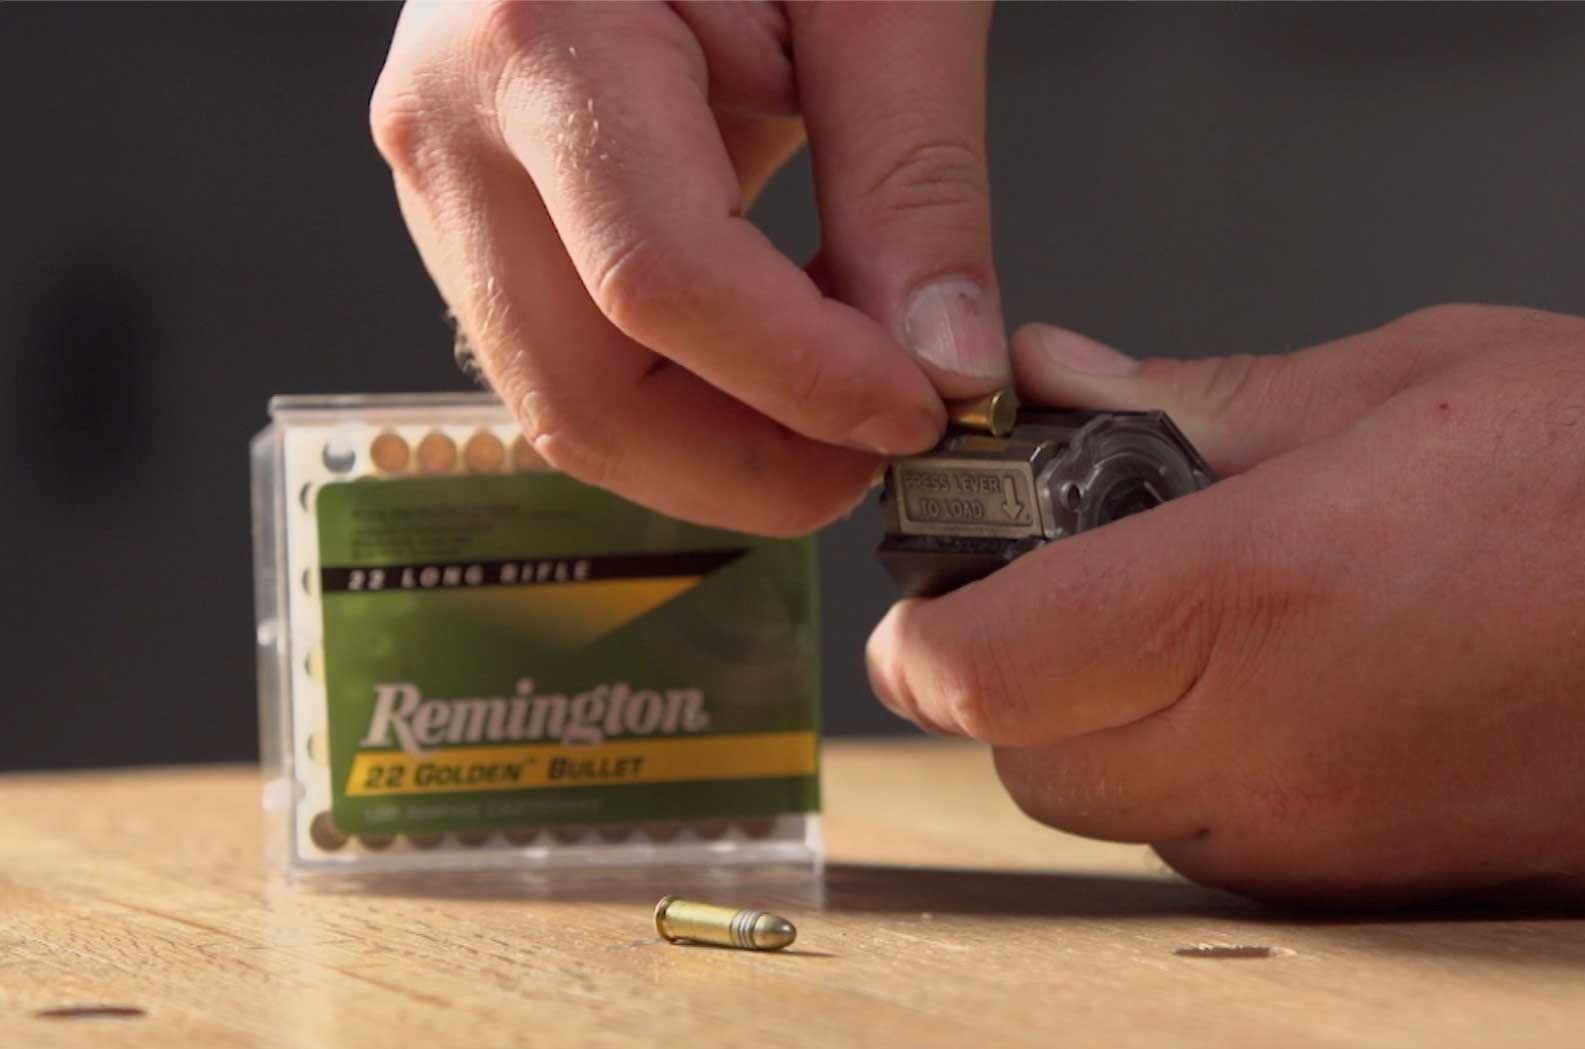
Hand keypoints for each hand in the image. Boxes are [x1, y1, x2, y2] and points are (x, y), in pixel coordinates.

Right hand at [371, 2, 1003, 533]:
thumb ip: (916, 183)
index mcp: (542, 34)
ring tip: (842, 414)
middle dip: (749, 467)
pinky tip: (776, 370)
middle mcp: (452, 117)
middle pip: (582, 389)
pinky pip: (564, 351)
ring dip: (714, 447)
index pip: (665, 282)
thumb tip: (949, 366)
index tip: (927, 412)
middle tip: (883, 458)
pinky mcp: (471, 203)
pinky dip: (678, 396)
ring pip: (562, 398)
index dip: (807, 382)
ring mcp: (443, 169)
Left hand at [867, 305, 1584, 906]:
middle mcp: (1268, 760)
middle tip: (1090, 577)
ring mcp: (1325, 855)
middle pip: (1024, 758)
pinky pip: (1225, 852)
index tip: (940, 586)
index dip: (928, 628)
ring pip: (1121, 812)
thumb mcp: (1390, 381)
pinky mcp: (1384, 902)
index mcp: (1246, 606)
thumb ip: (1190, 402)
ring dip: (1119, 724)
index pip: (975, 671)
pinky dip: (1214, 777)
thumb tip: (1064, 384)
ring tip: (1226, 621)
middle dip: (1020, 671)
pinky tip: (1306, 689)